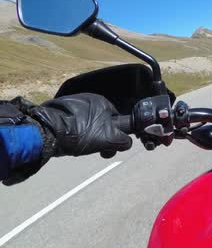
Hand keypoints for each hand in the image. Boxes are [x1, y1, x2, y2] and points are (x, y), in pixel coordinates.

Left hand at [17, 93, 131, 156]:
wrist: (49, 131)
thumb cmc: (81, 134)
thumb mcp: (109, 139)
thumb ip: (123, 141)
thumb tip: (126, 143)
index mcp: (103, 102)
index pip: (116, 120)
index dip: (114, 135)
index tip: (106, 147)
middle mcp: (89, 99)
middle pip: (101, 121)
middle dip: (100, 135)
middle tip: (92, 148)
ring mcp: (73, 102)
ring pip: (87, 122)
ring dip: (86, 134)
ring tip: (77, 145)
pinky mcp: (60, 109)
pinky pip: (73, 121)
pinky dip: (73, 130)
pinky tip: (68, 139)